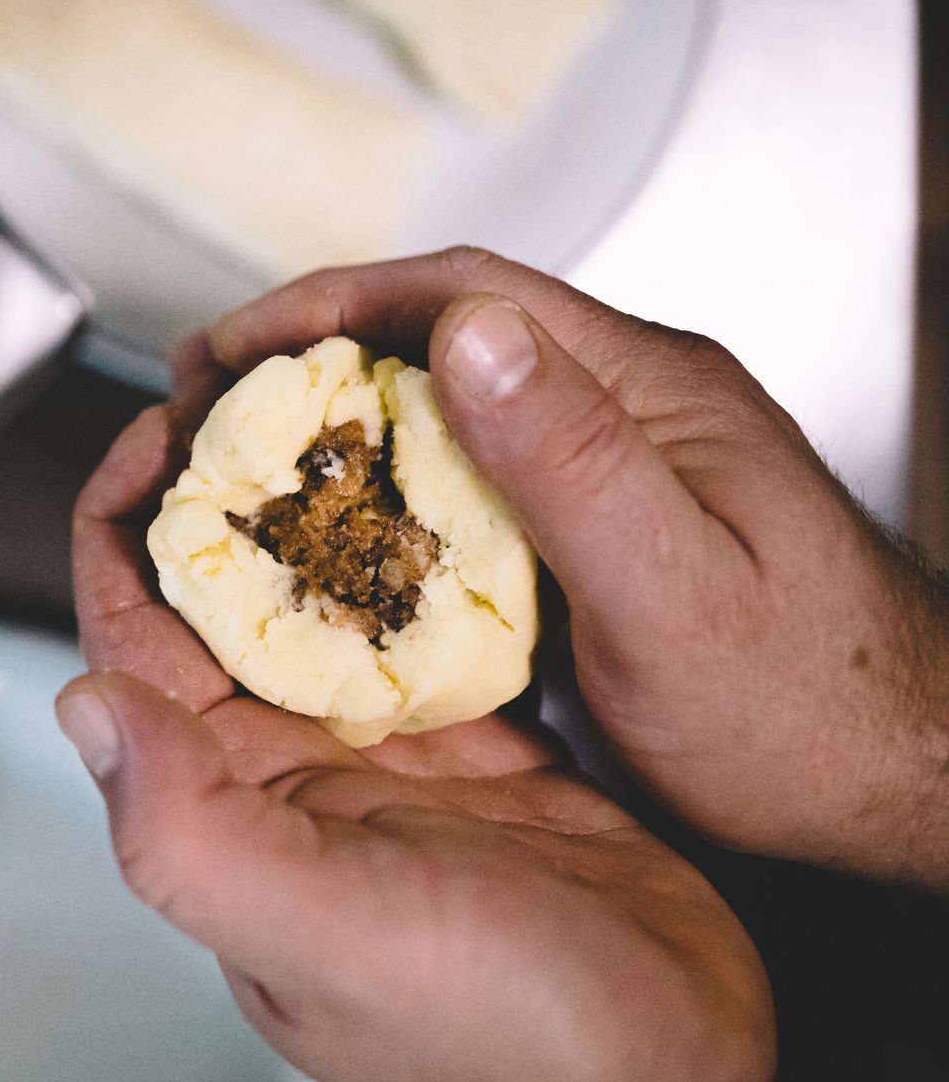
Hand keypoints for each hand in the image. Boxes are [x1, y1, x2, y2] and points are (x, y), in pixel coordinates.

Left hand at [65, 394, 774, 1081]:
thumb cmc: (503, 1048)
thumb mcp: (322, 933)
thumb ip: (188, 831)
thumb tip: (84, 706)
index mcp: (225, 808)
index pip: (131, 635)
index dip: (124, 525)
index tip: (158, 427)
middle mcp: (287, 778)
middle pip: (218, 599)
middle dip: (225, 488)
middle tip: (263, 386)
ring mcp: (383, 761)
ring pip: (322, 599)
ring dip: (323, 507)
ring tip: (347, 409)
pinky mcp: (478, 752)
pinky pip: (424, 624)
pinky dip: (424, 551)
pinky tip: (444, 485)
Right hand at [194, 248, 948, 887]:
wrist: (900, 786)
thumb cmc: (813, 714)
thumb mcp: (678, 592)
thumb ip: (575, 461)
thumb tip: (468, 332)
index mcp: (649, 390)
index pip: (464, 294)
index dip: (327, 304)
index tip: (230, 346)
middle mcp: (627, 407)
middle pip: (438, 339)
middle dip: (307, 360)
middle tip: (202, 411)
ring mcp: (612, 465)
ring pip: (442, 410)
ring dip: (333, 426)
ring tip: (239, 471)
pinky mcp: (595, 528)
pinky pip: (465, 481)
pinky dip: (379, 495)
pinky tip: (332, 540)